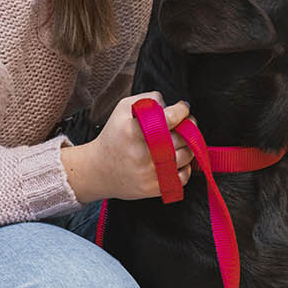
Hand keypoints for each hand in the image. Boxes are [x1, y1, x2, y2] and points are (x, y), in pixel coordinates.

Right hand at [60, 92, 195, 203]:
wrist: (98, 171)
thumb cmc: (113, 137)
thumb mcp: (123, 109)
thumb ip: (148, 99)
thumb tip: (172, 104)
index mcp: (134, 131)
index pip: (171, 118)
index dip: (182, 110)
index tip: (183, 108)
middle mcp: (143, 153)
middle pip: (183, 137)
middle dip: (189, 126)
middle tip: (186, 123)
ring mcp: (150, 173)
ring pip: (187, 156)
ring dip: (188, 145)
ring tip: (180, 140)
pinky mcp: (154, 188)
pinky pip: (183, 176)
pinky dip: (185, 166)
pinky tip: (175, 159)